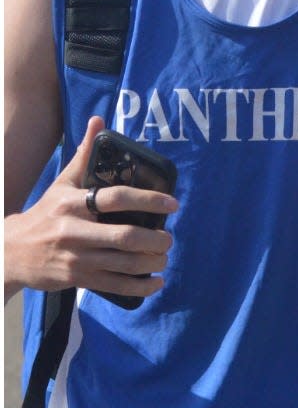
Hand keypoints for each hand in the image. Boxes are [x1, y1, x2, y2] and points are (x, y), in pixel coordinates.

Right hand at [4, 117, 177, 300]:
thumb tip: (99, 121)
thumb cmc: (46, 213)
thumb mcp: (62, 183)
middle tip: (169, 237)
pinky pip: (112, 285)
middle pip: (123, 236)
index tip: (172, 203)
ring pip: (121, 263)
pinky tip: (155, 283)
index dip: (148, 199)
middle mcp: (73, 231)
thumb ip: (83, 155)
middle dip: (154, 239)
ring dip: (150, 262)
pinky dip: (138, 287)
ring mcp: (74, 258)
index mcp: (73, 203)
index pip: (116, 198)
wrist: (11, 252)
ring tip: (165, 256)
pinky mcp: (75, 279)